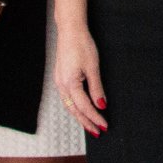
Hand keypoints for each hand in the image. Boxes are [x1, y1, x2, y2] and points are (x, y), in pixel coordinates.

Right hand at [55, 21, 106, 136]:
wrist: (70, 30)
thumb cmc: (82, 45)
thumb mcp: (93, 67)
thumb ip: (97, 88)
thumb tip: (101, 105)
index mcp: (70, 83)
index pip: (84, 107)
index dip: (95, 117)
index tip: (104, 125)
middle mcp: (61, 85)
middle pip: (74, 110)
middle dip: (86, 122)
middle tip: (97, 132)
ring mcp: (59, 82)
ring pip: (69, 106)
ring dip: (80, 116)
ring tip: (90, 125)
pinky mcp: (60, 78)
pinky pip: (67, 98)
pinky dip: (74, 107)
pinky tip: (80, 109)